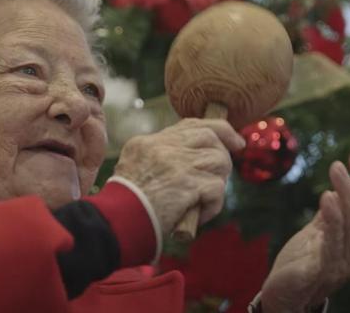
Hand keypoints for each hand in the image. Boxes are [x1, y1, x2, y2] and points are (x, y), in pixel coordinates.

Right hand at [114, 118, 244, 234]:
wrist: (115, 224)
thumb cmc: (124, 206)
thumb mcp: (133, 170)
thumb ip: (158, 160)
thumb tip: (191, 161)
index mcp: (148, 143)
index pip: (190, 125)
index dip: (218, 129)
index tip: (233, 140)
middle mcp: (162, 147)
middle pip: (210, 135)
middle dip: (224, 153)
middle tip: (223, 173)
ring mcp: (176, 164)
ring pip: (218, 160)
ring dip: (219, 181)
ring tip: (207, 198)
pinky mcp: (186, 185)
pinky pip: (216, 188)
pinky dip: (214, 204)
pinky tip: (200, 213)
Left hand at [260, 149, 349, 312]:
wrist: (285, 296)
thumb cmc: (303, 262)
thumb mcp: (320, 231)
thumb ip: (334, 211)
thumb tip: (348, 181)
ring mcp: (341, 262)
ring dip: (347, 193)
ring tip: (337, 169)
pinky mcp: (320, 271)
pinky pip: (331, 244)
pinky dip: (332, 219)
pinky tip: (326, 197)